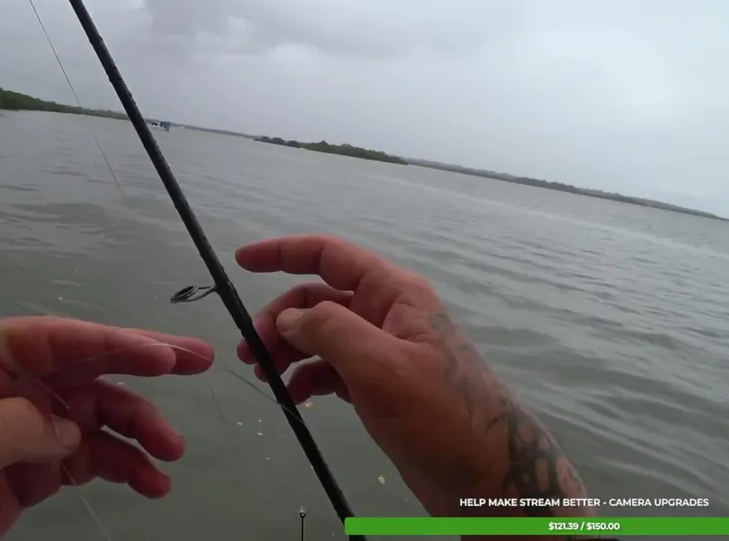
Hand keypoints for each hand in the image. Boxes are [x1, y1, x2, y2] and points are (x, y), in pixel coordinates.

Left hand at [0, 316, 213, 540]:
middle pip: (86, 365)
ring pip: (96, 414)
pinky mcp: (34, 465)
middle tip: (199, 362)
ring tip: (170, 453)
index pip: (52, 340)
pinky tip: (150, 482)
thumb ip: (1, 429)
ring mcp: (23, 424)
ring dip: (138, 428)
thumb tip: (64, 425)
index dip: (110, 343)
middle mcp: (5, 383)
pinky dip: (124, 466)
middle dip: (143, 365)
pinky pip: (91, 456)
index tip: (161, 355)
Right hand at [235, 235, 587, 517]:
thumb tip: (289, 316)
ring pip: (321, 335)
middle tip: (249, 353)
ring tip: (264, 377)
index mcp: (394, 294)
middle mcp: (387, 314)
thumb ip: (330, 330)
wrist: (487, 476)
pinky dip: (307, 377)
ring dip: (288, 349)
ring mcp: (383, 351)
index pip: (330, 256)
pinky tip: (294, 396)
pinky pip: (332, 368)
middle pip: (318, 298)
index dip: (283, 253)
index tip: (241, 261)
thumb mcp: (381, 366)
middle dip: (280, 318)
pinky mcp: (380, 387)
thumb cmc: (441, 414)